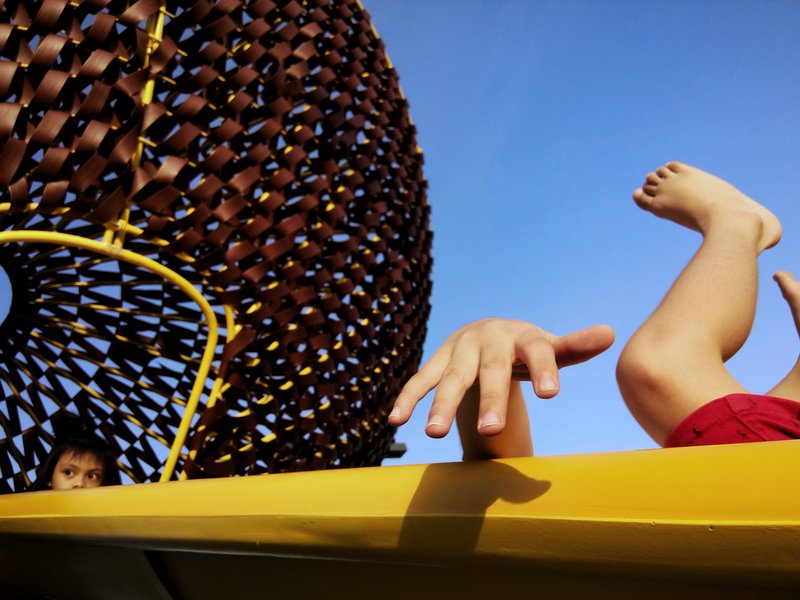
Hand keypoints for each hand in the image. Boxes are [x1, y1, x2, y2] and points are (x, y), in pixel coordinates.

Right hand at [388, 318, 614, 438]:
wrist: (487, 330)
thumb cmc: (526, 347)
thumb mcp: (550, 347)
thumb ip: (575, 346)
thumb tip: (612, 333)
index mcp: (524, 336)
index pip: (537, 351)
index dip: (544, 370)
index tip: (552, 394)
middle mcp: (489, 338)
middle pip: (490, 369)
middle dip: (491, 399)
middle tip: (493, 432)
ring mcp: (460, 349)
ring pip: (451, 378)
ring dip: (442, 404)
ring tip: (433, 435)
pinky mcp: (438, 360)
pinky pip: (421, 379)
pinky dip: (409, 398)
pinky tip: (396, 421)